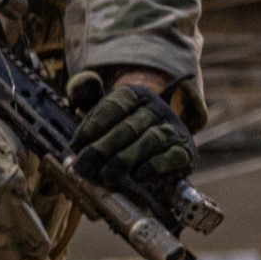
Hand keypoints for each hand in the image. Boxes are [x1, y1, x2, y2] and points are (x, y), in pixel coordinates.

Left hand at [68, 70, 191, 189]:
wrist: (157, 144)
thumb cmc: (119, 124)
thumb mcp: (100, 106)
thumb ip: (85, 92)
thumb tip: (85, 82)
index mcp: (134, 95)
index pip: (113, 105)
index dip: (93, 126)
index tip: (75, 146)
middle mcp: (156, 109)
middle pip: (128, 127)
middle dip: (102, 149)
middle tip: (83, 169)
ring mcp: (173, 129)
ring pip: (149, 141)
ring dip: (124, 160)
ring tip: (105, 177)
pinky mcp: (184, 151)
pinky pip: (171, 157)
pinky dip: (153, 167)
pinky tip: (136, 177)